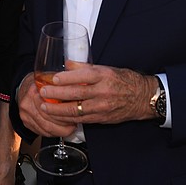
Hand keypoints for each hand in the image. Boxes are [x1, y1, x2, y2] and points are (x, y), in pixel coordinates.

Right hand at [16, 74, 78, 137]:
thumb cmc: (39, 83)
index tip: (75, 114)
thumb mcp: (49, 79)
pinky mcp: (26, 123)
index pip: (50, 108)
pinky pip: (42, 132)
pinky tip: (60, 130)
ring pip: (46, 129)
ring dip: (60, 131)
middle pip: (48, 121)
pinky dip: (53, 133)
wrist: (23, 86)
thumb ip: (61, 85)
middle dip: (64, 125)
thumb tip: (79, 89)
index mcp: (33, 92)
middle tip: (75, 123)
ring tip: (70, 128)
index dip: (65, 113)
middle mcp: (27, 104)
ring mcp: (25, 115)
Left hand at [35, 65, 157, 124]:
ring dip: (57, 110)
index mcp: (103, 76)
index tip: (52, 78)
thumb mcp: (106, 68)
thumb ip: (85, 67)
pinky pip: (81, 120)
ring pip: (76, 110)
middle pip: (75, 94)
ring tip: (44, 108)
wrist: (142, 98)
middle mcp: (102, 92)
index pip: (81, 77)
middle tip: (42, 93)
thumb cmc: (124, 80)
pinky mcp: (101, 118)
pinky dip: (67, 118)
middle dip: (56, 95)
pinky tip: (57, 117)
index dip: (65, 78)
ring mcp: (102, 107)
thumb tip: (66, 65)